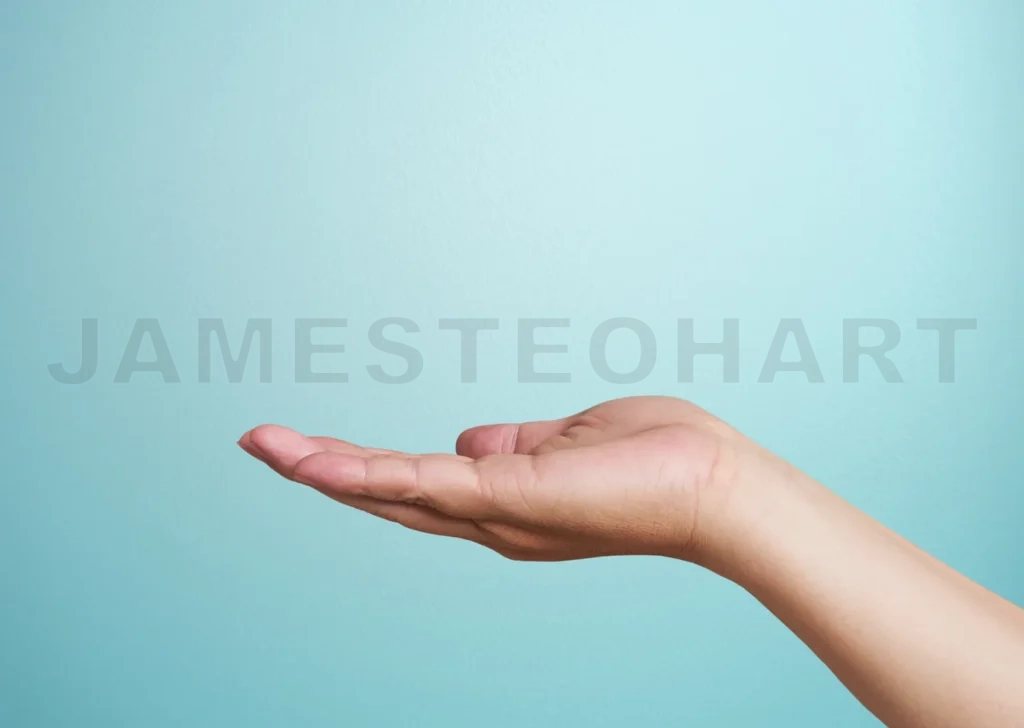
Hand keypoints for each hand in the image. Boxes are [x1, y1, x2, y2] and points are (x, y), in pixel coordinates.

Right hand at [238, 396, 749, 561]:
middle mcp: (490, 520)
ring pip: (392, 492)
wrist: (718, 489)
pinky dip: (364, 474)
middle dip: (321, 471)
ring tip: (264, 445)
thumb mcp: (568, 441)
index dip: (360, 469)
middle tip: (260, 443)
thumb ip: (514, 445)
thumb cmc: (657, 462)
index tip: (312, 447)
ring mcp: (496, 514)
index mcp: (503, 502)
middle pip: (389, 495)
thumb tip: (468, 440)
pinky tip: (316, 462)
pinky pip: (424, 485)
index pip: (417, 486)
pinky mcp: (509, 499)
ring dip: (322, 470)